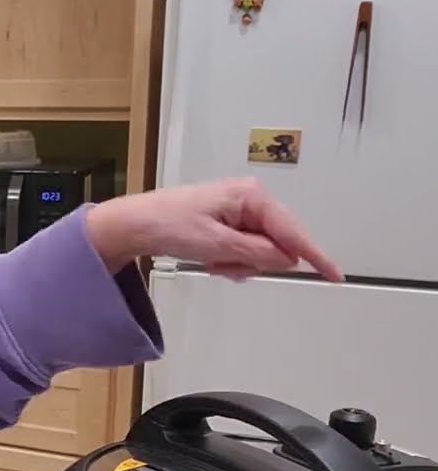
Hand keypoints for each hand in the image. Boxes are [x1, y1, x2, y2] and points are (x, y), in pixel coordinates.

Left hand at [85, 177, 343, 281]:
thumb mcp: (216, 244)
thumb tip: (287, 260)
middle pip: (276, 243)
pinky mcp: (228, 222)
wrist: (135, 224)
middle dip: (252, 260)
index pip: (292, 231)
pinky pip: (243, 250)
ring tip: (209, 258)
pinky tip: (208, 258)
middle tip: (221, 262)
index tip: (334, 274)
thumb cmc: (169, 224)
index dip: (313, 256)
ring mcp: (240, 210)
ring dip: (237, 262)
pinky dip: (228, 260)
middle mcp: (251, 199)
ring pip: (259, 251)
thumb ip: (256, 253)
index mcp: (252, 196)